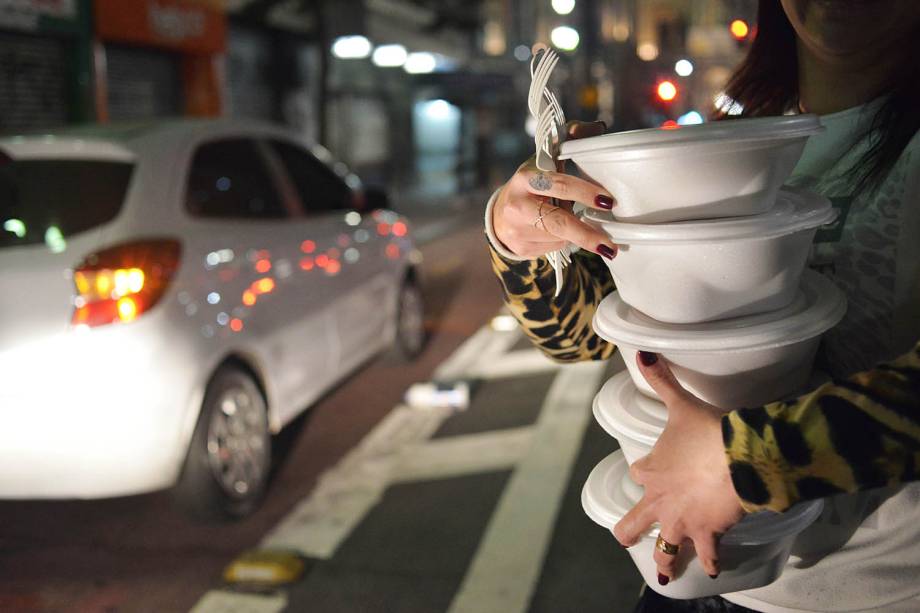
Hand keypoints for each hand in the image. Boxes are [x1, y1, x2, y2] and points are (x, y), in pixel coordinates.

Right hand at [491, 120, 617, 259]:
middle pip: (558, 223)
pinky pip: (554, 248)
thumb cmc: (531, 185)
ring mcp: (517, 229)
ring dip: (574, 233)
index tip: (607, 201)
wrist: (500, 216)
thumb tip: (598, 128)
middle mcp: (518, 205)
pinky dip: (563, 242)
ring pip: (560, 237)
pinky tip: (556, 233)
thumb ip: (572, 140)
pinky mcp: (521, 247)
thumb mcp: (546, 160)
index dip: (584, 193)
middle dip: (586, 234)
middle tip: (608, 245)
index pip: (559, 185)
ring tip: (572, 224)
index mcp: (526, 178)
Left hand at [612, 351, 745, 583]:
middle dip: (630, 530)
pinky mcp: (707, 535)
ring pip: (664, 548)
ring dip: (665, 558)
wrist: (738, 458)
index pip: (638, 474)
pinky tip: (711, 567)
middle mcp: (660, 501)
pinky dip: (709, 561)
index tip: (649, 472)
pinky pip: (706, 556)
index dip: (644, 473)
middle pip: (635, 521)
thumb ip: (662, 380)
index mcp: (651, 471)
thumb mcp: (681, 404)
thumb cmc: (706, 431)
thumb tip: (644, 353)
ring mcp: (682, 522)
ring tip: (665, 570)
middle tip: (625, 536)